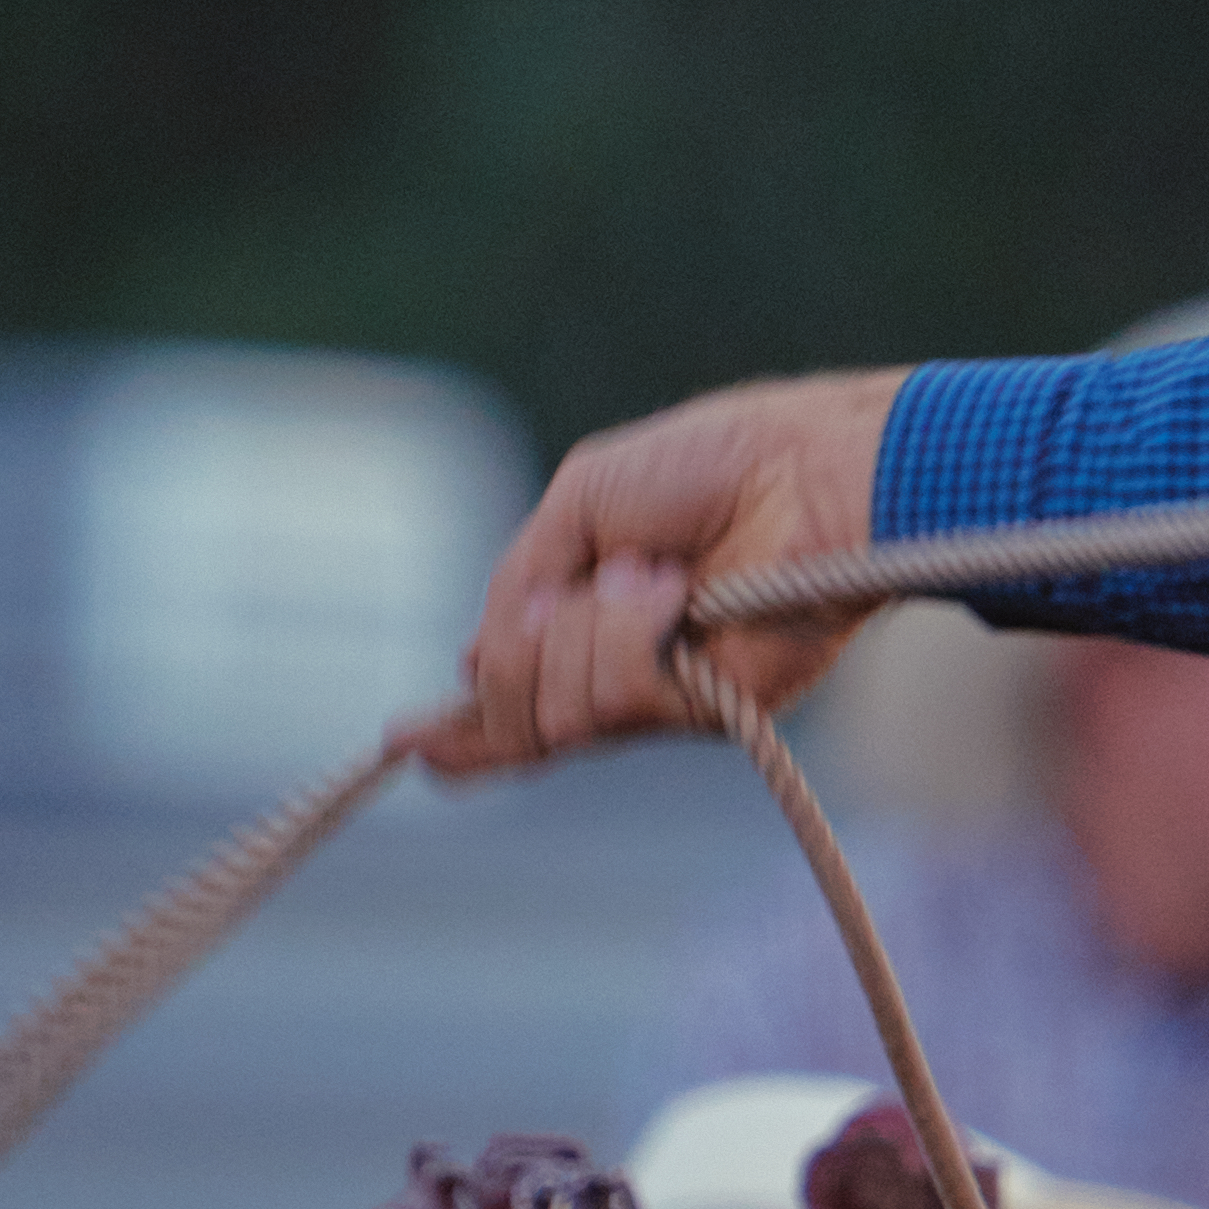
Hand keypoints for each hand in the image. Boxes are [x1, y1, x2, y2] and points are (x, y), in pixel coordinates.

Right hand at [459, 367, 900, 766]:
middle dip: (518, 654)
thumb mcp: (579, 503)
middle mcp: (619, 673)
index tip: (404, 743)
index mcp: (585, 622)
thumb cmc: (710, 465)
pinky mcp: (709, 711)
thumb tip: (474, 667)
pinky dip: (626, 632)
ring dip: (585, 629)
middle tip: (576, 590)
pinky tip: (673, 592)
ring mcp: (664, 700)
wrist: (804, 470)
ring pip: (558, 713)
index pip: (514, 701)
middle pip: (517, 716)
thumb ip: (519, 583)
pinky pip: (615, 699)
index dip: (462, 733)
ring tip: (657, 573)